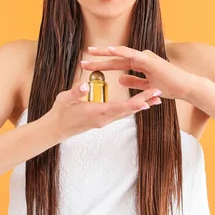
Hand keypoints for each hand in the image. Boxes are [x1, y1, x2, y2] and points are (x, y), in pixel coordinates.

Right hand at [48, 79, 162, 138]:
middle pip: (127, 110)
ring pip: (126, 112)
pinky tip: (139, 103)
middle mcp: (104, 119)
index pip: (119, 108)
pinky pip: (121, 114)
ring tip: (155, 99)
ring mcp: (104, 120)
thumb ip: (76, 92)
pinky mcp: (102, 119)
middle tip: (159, 95)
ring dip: (140, 105)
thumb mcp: (65, 99)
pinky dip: (131, 108)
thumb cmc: (60, 112)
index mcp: (96, 112)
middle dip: (143, 101)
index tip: (147, 100)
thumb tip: (84, 86)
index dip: (133, 104)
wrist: (56, 129)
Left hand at [80, 46, 198, 100]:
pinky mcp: (149, 60)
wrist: (185, 87)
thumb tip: (119, 79)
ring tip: (92, 52)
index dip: (102, 65)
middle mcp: (140, 58)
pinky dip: (121, 52)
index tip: (88, 66)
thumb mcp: (147, 86)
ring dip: (106, 53)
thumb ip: (134, 81)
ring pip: (121, 54)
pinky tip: (111, 50)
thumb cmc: (169, 87)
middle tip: (83, 60)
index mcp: (139, 64)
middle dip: (99, 59)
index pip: (117, 64)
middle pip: (115, 59)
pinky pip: (132, 54)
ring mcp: (145, 57)